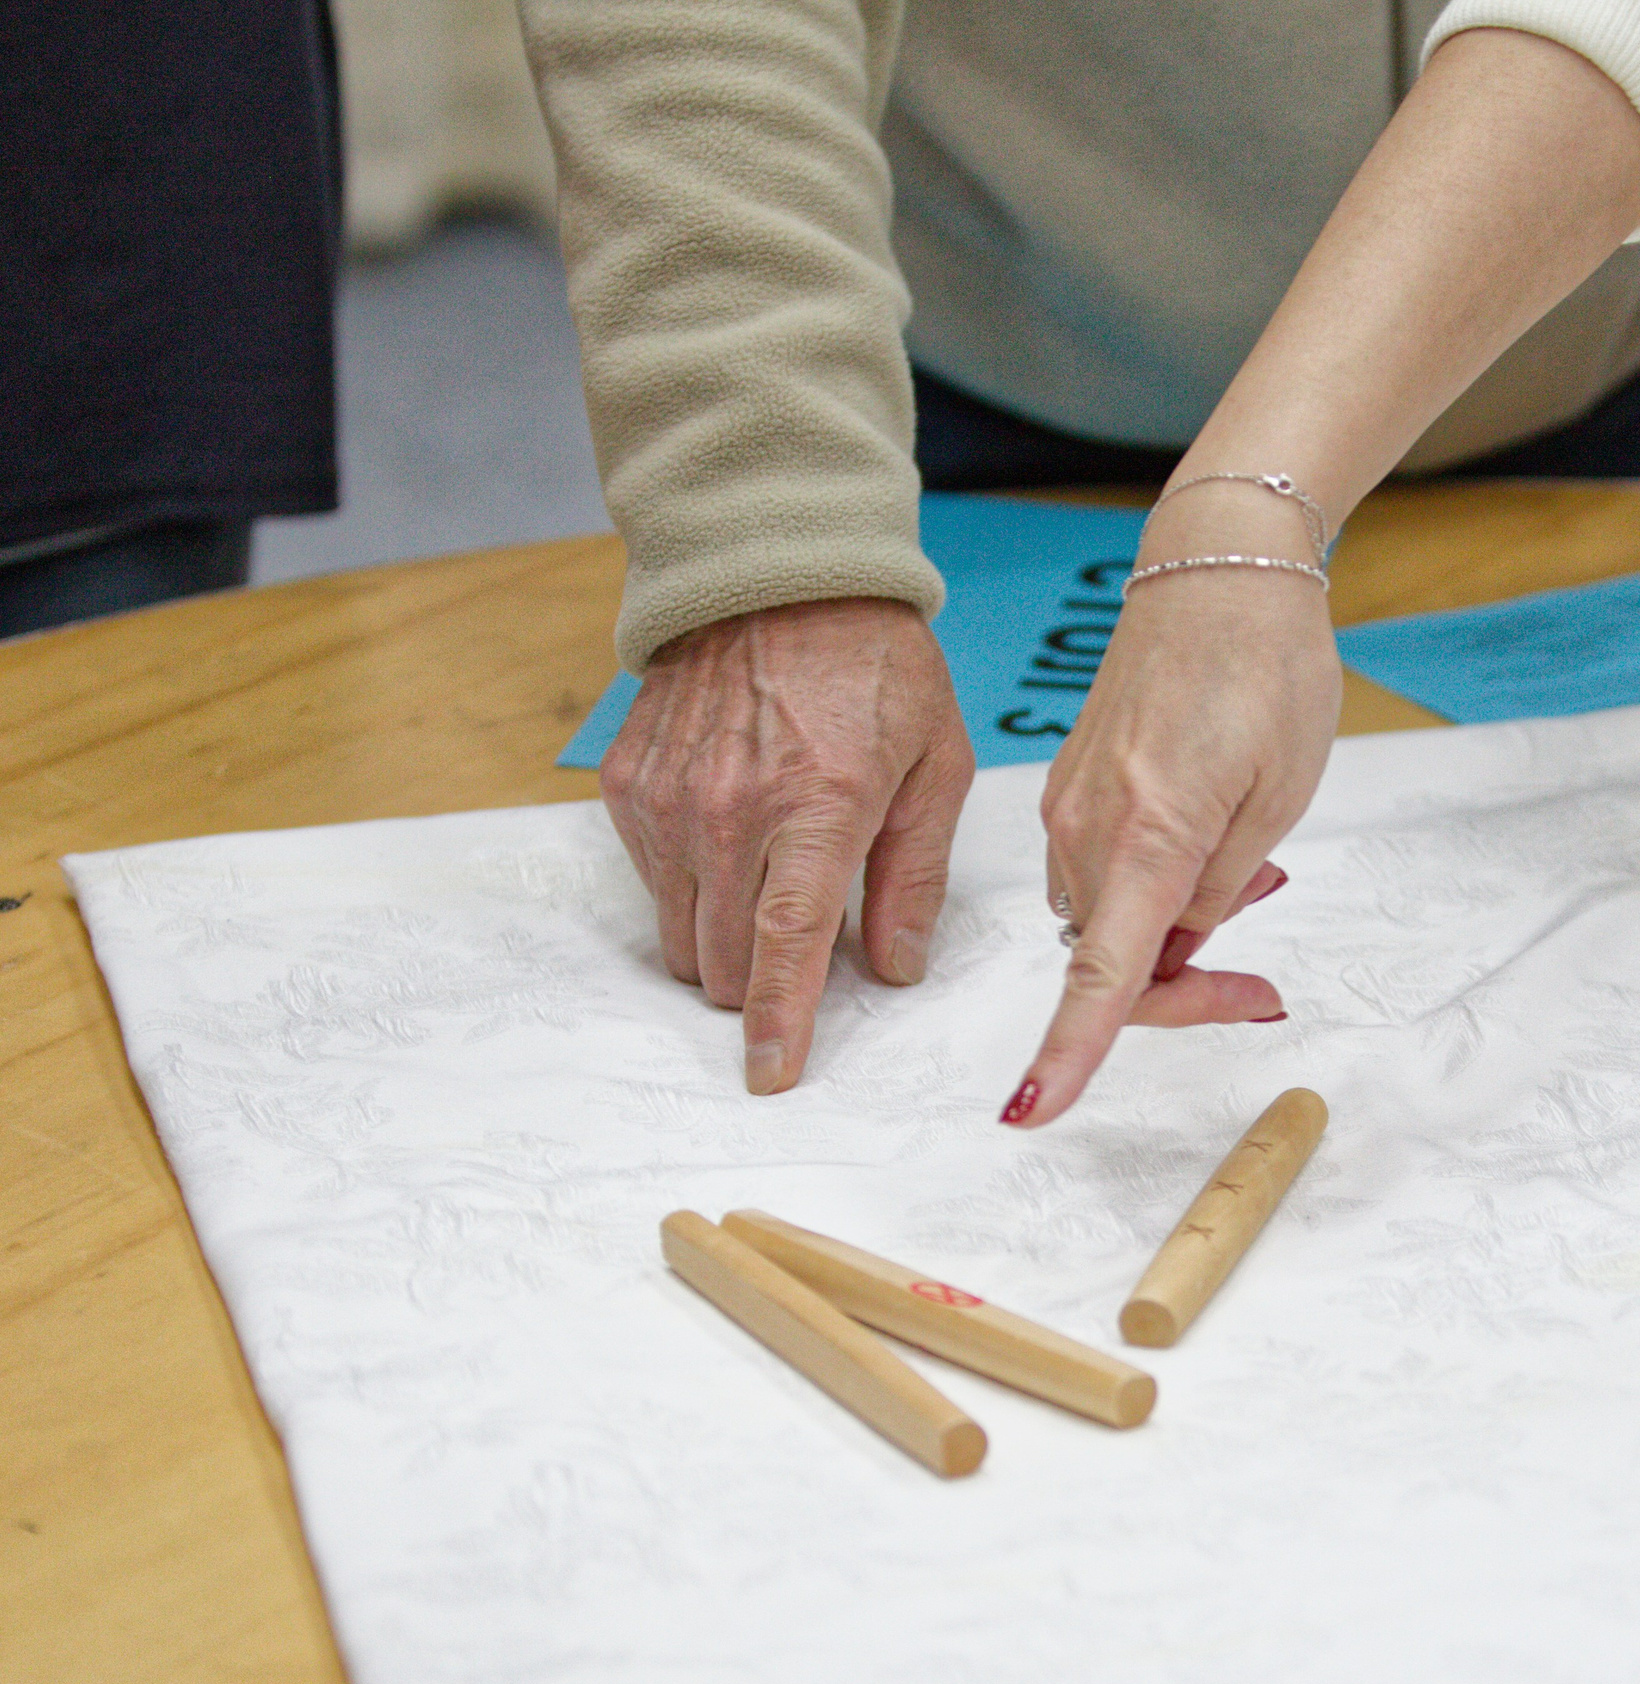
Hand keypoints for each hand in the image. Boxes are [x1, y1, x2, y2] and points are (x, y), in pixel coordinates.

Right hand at [600, 597, 973, 1094]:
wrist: (773, 574)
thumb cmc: (874, 665)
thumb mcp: (934, 762)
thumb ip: (916, 874)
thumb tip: (896, 966)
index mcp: (820, 807)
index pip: (786, 945)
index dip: (780, 1022)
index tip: (771, 1075)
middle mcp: (730, 810)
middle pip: (722, 963)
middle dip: (760, 985)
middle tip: (801, 943)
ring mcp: (669, 799)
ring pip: (678, 936)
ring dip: (720, 943)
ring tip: (767, 884)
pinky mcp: (628, 785)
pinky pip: (650, 881)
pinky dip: (689, 885)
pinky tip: (731, 834)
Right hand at [1003, 542, 1341, 1128]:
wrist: (1218, 567)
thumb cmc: (1267, 668)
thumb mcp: (1277, 793)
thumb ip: (1219, 886)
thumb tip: (1174, 948)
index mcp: (1149, 832)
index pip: (1104, 972)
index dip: (1072, 1050)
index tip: (1034, 1110)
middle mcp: (1088, 826)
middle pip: (1114, 963)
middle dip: (1185, 989)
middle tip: (1263, 984)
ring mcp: (1069, 805)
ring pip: (1109, 920)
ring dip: (1172, 933)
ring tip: (1252, 870)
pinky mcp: (1069, 787)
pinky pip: (1102, 873)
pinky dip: (1150, 887)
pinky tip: (1209, 843)